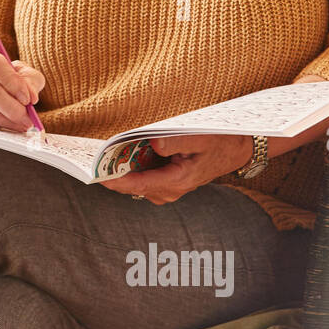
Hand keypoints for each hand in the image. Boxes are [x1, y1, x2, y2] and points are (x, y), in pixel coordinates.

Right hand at [0, 39, 45, 130]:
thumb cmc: (0, 77)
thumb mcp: (19, 71)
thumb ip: (30, 80)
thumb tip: (31, 97)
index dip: (13, 83)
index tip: (29, 99)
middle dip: (13, 108)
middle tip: (28, 119)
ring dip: (6, 120)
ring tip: (21, 125)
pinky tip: (5, 125)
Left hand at [101, 134, 254, 204]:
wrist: (235, 150)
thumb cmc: (218, 142)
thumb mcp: (200, 137)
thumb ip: (176, 141)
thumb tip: (153, 144)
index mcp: (176, 181)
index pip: (136, 184)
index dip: (113, 180)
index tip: (94, 174)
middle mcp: (169, 191)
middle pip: (131, 185)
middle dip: (113, 172)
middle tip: (93, 157)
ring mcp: (167, 190)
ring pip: (135, 182)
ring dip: (121, 170)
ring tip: (104, 154)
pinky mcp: (166, 185)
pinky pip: (142, 179)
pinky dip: (132, 168)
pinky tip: (123, 155)